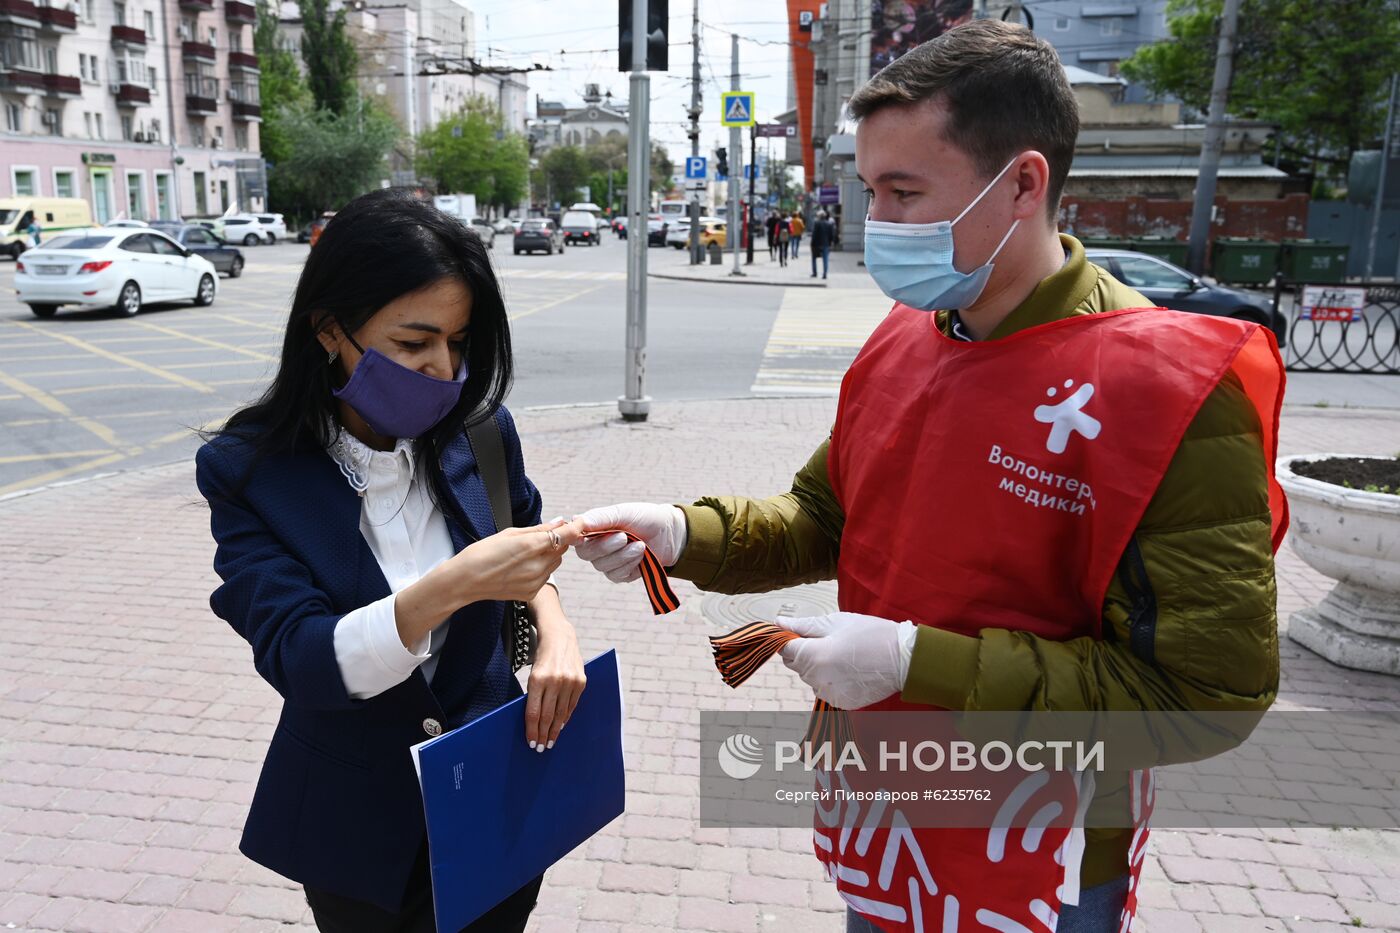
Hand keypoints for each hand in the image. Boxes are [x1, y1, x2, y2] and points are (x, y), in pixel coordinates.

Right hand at [443, 520, 580, 603]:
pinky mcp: (531, 593)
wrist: (465, 581)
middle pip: (561, 550)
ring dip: (547, 556)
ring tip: (523, 555)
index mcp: (531, 546)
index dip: (576, 528)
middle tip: (537, 539)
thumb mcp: (510, 533)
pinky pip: (544, 577)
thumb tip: (558, 522)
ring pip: (554, 564)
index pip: (567, 535)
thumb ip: (539, 529)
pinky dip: (539, 570)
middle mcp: (537, 566)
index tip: (580, 523)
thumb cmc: (482, 554)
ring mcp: (535, 582)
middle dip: (556, 542)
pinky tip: (520, 568)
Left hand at [524, 617, 585, 751]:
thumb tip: (534, 721)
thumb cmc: (542, 658)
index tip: (531, 742)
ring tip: (550, 741)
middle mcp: (554, 681)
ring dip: (555, 730)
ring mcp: (569, 681)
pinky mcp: (581, 681)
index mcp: (537, 679)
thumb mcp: (533, 674)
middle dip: (543, 734)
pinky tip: (561, 726)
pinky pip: (572, 705)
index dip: (532, 730)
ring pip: (561, 713)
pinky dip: (566, 717)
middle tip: (540, 748)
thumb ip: (534, 695)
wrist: (560, 637)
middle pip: (547, 716)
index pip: (533, 712)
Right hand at [572, 503, 687, 582]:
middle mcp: (597, 546)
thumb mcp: (623, 512)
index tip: (588, 536)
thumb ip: (601, 517)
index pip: (576, 537)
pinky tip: (642, 555)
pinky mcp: (621, 574)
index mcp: (594, 529)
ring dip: (623, 556)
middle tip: (624, 537)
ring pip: (603, 566)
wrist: (670, 532)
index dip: (578, 539)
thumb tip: (576, 519)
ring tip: (640, 544)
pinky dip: (630, 565)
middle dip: (606, 547)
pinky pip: (617, 575)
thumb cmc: (645, 518)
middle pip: (587, 554)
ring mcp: (608, 562)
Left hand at [777, 612, 918, 708]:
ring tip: (843, 655)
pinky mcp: (840, 703)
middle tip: (830, 641)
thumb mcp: (835, 622)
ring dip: (818, 667)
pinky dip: (831, 680)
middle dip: (805, 652)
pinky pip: (825, 689)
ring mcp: (829, 694)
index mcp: (814, 656)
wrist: (903, 658)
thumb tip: (778, 623)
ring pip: (810, 678)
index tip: (804, 633)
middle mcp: (818, 680)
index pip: (784, 650)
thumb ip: (804, 626)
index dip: (790, 639)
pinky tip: (849, 670)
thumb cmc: (870, 634)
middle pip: (796, 665)